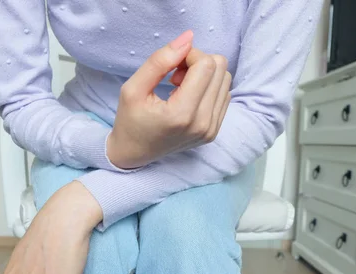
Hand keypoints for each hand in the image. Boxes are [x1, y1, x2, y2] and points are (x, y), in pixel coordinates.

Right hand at [108, 30, 231, 168]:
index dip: (189, 54)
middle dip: (197, 62)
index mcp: (182, 114)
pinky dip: (208, 88)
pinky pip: (224, 94)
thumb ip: (159, 60)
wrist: (134, 153)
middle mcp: (202, 124)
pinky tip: (188, 97)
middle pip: (220, 69)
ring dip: (204, 75)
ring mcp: (210, 129)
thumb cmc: (130, 120)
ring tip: (181, 87)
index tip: (172, 65)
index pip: (206, 65)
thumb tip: (188, 38)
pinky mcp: (214, 131)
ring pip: (225, 79)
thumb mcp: (134, 88)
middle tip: (175, 75)